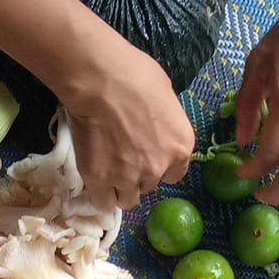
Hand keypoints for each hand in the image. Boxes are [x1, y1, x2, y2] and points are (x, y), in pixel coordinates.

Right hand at [47, 36, 193, 210]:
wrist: (100, 81)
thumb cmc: (135, 75)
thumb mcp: (166, 96)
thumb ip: (165, 124)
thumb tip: (156, 128)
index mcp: (181, 147)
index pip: (175, 174)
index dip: (160, 166)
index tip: (148, 156)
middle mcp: (159, 168)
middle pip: (150, 185)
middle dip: (139, 174)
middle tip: (123, 154)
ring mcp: (129, 177)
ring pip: (128, 199)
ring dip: (120, 188)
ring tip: (109, 169)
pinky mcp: (101, 181)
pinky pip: (104, 202)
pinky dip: (101, 196)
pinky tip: (97, 182)